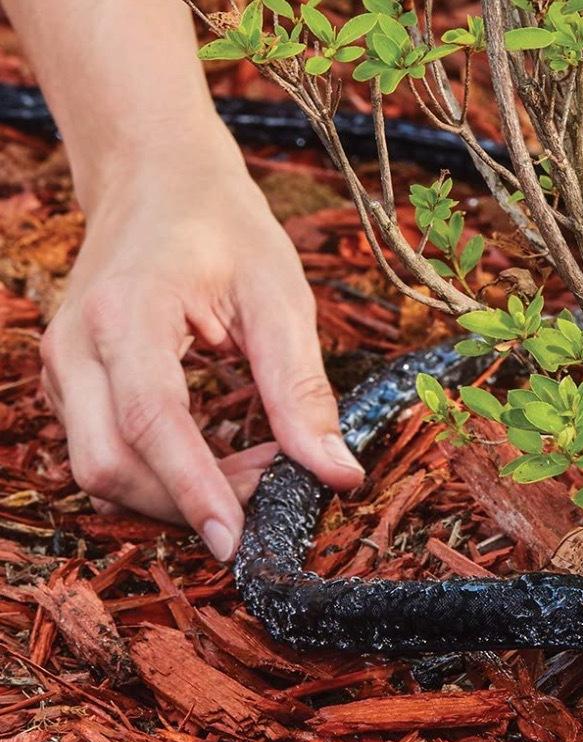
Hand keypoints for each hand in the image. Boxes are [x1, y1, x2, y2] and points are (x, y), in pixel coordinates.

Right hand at [40, 134, 363, 560]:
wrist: (156, 178)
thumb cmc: (222, 225)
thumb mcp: (279, 297)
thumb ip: (302, 390)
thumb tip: (337, 473)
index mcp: (126, 313)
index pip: (150, 421)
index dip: (193, 489)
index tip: (238, 541)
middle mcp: (75, 345)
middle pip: (110, 464)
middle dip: (188, 501)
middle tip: (269, 496)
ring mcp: (63, 367)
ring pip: (102, 468)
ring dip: (178, 492)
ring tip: (256, 469)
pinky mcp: (72, 382)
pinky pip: (107, 451)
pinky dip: (164, 473)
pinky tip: (222, 457)